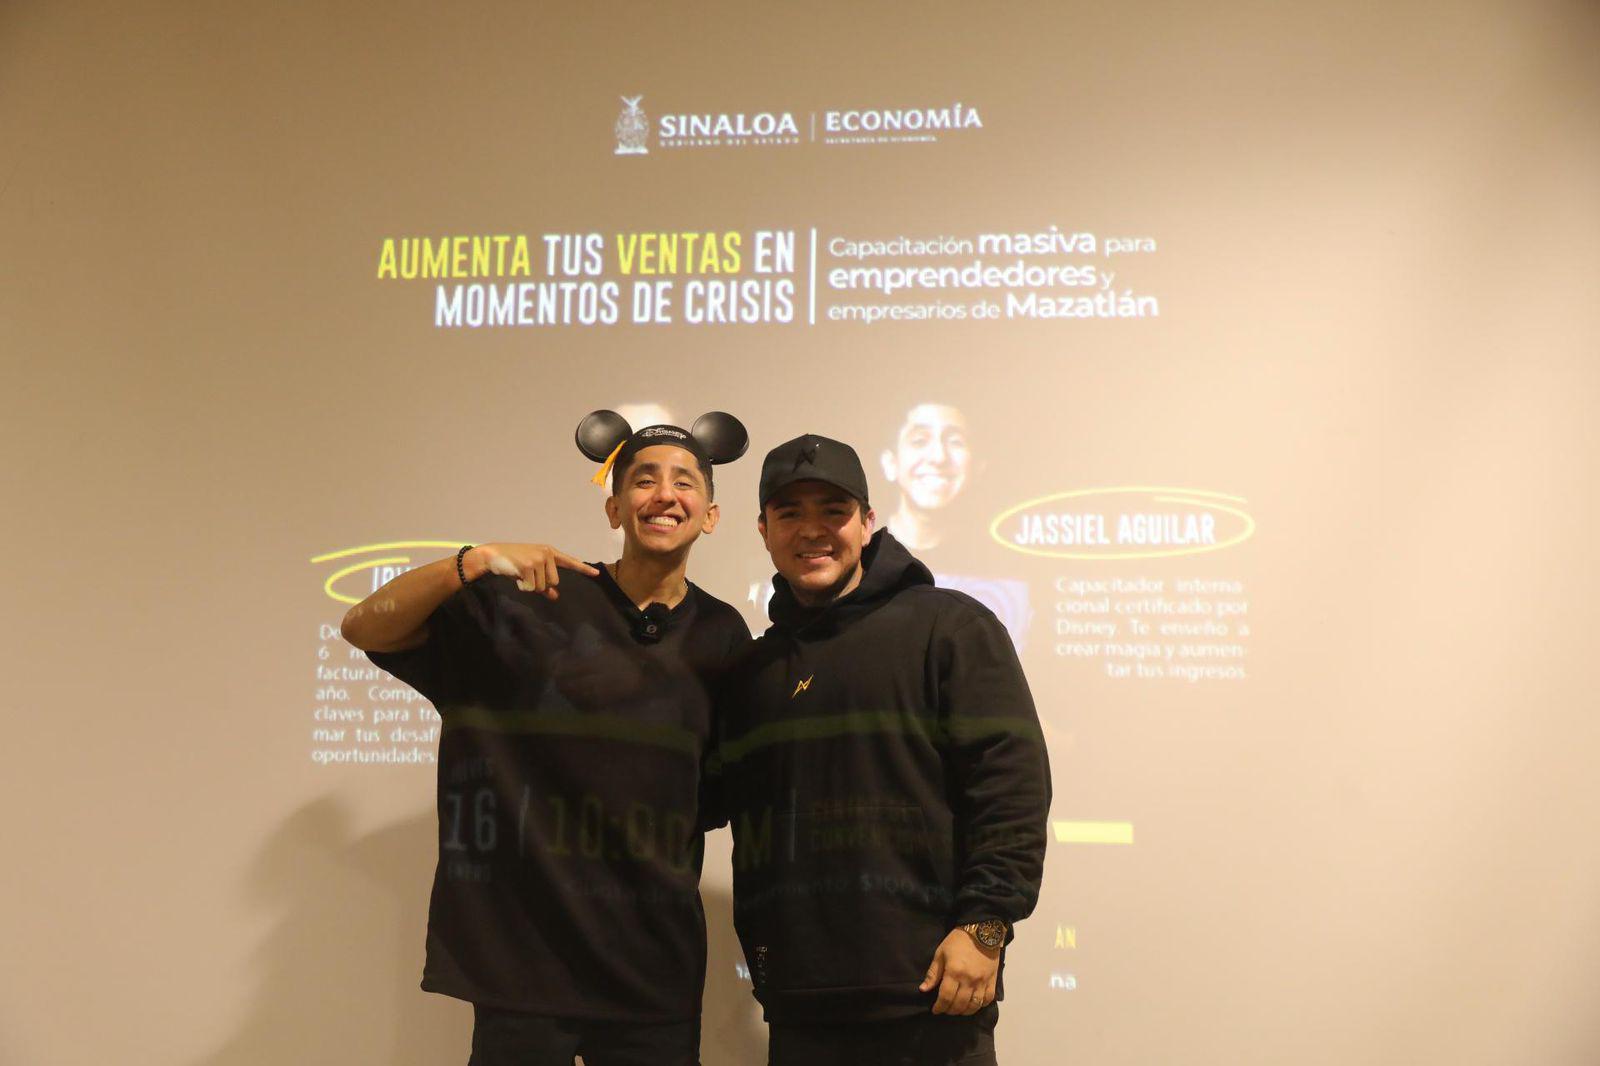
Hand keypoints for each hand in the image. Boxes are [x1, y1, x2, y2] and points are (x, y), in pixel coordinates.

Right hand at [472, 544, 598, 599]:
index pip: (569, 562)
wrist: (493, 555)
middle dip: (539, 584)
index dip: (583, 569)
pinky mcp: (528, 565)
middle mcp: (546, 553)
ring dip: (530, 586)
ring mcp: (538, 558)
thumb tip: (555, 596)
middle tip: (527, 575)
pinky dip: (523, 586)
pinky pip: (532, 587)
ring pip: (542, 586)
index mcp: (549, 552)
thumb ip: (545, 584)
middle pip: (554, 582)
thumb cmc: (513, 563)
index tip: (596, 574)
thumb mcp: (531, 572)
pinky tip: (516, 576)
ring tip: (520, 574)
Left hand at [919, 928, 999, 1014]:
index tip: (935, 1010)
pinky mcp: (993, 980)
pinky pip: (988, 999)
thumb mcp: (941, 953)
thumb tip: (923, 989)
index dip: (939, 1007)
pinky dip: (980, 1005)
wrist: (981, 930)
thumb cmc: (958, 941)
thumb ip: (933, 973)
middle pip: (959, 1004)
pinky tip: (974, 1004)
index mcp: (954, 972)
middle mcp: (969, 980)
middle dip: (950, 1010)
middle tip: (945, 1009)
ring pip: (974, 1005)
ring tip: (958, 1009)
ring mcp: (982, 982)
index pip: (946, 997)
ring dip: (964, 1011)